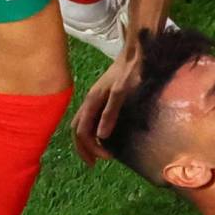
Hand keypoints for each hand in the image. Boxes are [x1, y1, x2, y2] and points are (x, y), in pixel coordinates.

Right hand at [72, 50, 141, 164]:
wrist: (136, 51)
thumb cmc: (131, 70)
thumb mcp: (122, 91)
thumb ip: (111, 112)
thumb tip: (101, 136)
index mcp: (92, 101)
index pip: (82, 132)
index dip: (91, 148)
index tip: (106, 159)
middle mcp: (89, 100)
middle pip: (78, 129)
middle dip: (84, 148)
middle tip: (95, 163)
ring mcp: (95, 97)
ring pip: (82, 123)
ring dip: (87, 139)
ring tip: (98, 152)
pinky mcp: (102, 95)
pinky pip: (90, 116)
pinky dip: (92, 129)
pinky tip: (103, 134)